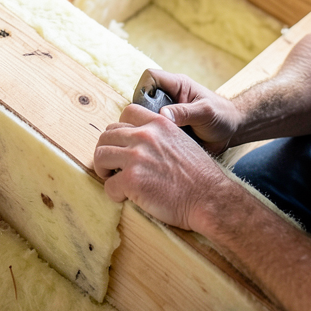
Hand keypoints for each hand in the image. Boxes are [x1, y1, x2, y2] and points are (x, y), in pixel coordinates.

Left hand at [93, 103, 229, 230]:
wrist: (210, 197)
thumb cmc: (199, 175)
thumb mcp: (182, 141)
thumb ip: (160, 136)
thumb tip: (139, 141)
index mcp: (158, 123)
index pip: (126, 113)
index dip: (121, 129)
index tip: (123, 144)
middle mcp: (144, 136)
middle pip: (107, 135)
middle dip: (107, 150)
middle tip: (113, 165)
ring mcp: (136, 157)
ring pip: (100, 156)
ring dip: (103, 169)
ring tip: (113, 179)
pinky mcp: (131, 180)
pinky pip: (108, 185)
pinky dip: (113, 193)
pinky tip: (125, 197)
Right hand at [147, 70, 242, 154]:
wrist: (232, 131)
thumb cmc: (222, 115)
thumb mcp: (206, 112)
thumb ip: (185, 112)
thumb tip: (162, 115)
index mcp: (177, 85)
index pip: (150, 76)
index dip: (143, 88)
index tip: (146, 108)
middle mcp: (169, 97)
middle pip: (142, 98)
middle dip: (142, 113)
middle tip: (151, 128)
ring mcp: (167, 112)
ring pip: (145, 115)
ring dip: (147, 126)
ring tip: (156, 138)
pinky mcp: (168, 126)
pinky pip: (153, 129)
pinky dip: (153, 136)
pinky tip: (160, 145)